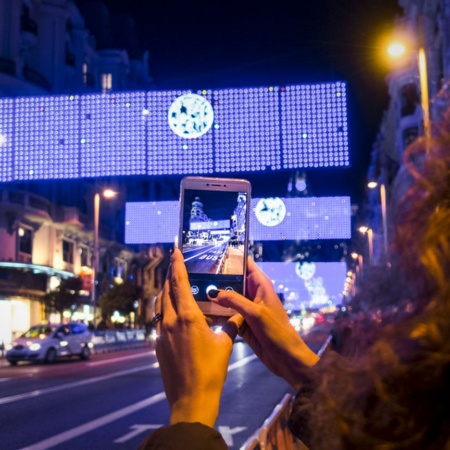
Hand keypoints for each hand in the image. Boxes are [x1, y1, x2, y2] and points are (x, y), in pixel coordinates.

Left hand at [154, 248, 239, 426]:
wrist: (191, 398)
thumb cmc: (211, 370)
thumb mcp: (225, 344)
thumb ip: (230, 325)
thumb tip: (237, 314)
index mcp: (187, 317)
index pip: (179, 283)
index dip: (176, 264)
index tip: (174, 250)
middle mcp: (170, 321)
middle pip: (166, 290)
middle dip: (170, 274)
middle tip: (174, 262)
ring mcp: (162, 333)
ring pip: (160, 304)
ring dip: (165, 290)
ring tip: (172, 282)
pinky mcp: (159, 344)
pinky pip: (159, 318)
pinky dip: (164, 308)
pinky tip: (172, 311)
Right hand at [208, 258, 318, 390]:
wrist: (286, 358)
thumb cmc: (276, 331)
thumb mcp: (255, 313)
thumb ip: (234, 301)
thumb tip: (213, 292)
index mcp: (261, 285)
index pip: (245, 264)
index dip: (231, 257)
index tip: (212, 254)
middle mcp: (253, 294)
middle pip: (233, 280)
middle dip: (217, 278)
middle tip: (195, 274)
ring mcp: (247, 309)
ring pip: (227, 298)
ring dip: (215, 296)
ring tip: (193, 290)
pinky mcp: (242, 323)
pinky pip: (226, 314)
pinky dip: (216, 313)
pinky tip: (201, 311)